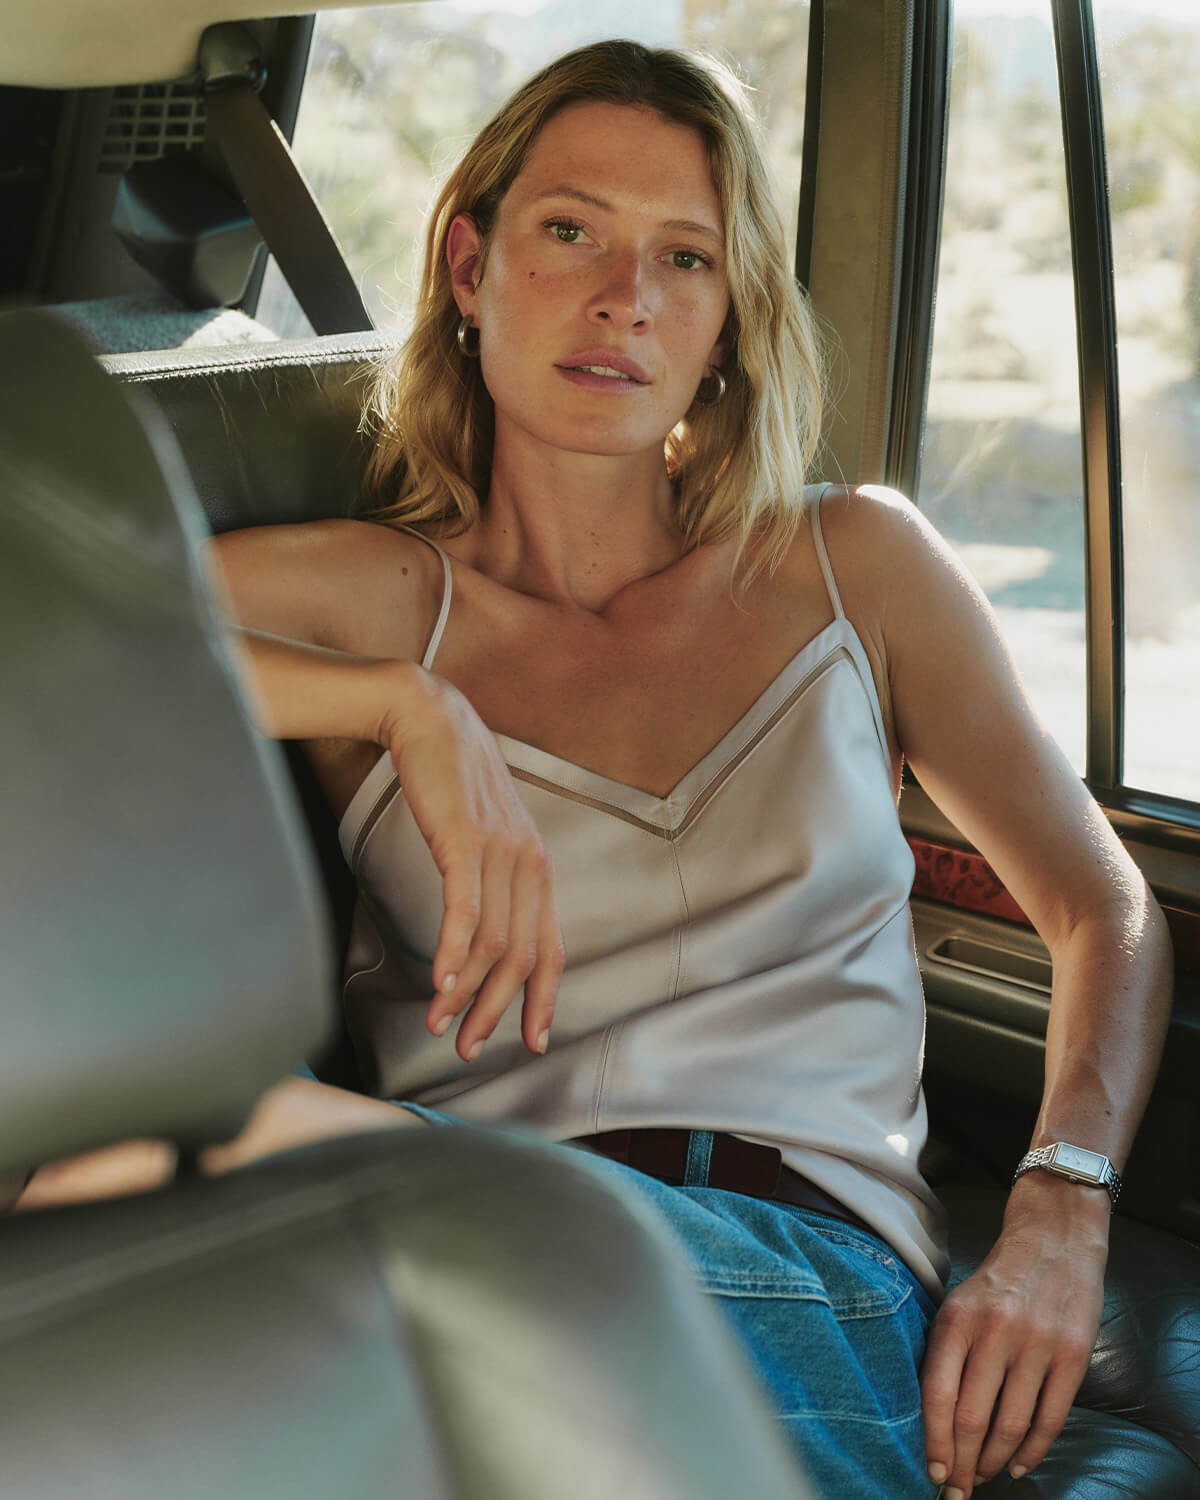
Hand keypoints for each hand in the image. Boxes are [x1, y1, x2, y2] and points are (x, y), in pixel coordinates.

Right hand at [379, 663, 564, 1061]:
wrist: (428, 718)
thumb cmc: (451, 780)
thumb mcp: (485, 834)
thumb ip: (493, 880)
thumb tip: (482, 932)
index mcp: (537, 867)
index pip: (551, 948)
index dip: (542, 999)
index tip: (531, 1041)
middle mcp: (528, 862)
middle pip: (522, 957)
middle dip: (496, 1011)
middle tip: (468, 1047)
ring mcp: (500, 851)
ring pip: (492, 941)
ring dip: (464, 992)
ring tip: (438, 1023)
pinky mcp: (464, 839)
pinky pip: (464, 909)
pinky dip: (452, 952)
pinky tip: (439, 982)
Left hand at [920, 1173, 1108, 1496]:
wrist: (1055, 1237)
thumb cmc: (999, 1278)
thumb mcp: (959, 1301)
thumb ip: (946, 1351)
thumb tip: (928, 1417)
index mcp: (958, 1318)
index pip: (937, 1394)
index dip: (934, 1441)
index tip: (933, 1471)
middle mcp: (996, 1332)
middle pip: (972, 1418)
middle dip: (962, 1463)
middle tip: (957, 1489)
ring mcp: (1037, 1345)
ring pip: (1011, 1426)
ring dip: (995, 1462)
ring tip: (985, 1477)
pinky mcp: (1072, 1356)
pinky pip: (1050, 1419)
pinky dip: (1033, 1452)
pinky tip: (1019, 1465)